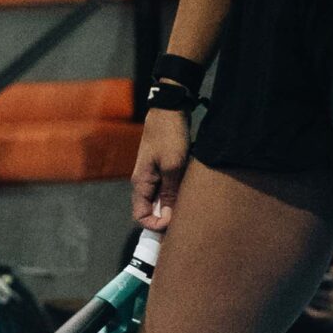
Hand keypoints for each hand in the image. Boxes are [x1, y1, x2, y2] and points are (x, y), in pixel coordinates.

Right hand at [132, 107, 192, 228]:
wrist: (170, 108)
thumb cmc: (169, 135)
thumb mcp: (173, 165)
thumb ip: (170, 192)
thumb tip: (169, 217)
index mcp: (141, 183)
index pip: (141, 217)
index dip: (156, 224)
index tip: (175, 221)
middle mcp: (144, 182)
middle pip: (151, 210)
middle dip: (167, 217)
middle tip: (187, 217)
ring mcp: (153, 175)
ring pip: (161, 200)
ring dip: (174, 204)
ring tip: (191, 204)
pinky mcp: (163, 168)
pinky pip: (168, 188)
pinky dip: (178, 193)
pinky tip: (191, 191)